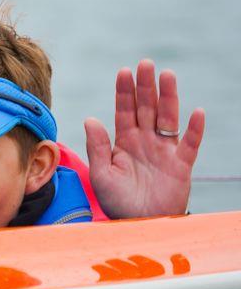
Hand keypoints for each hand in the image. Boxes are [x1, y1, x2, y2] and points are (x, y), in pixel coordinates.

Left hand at [85, 59, 204, 218]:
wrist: (139, 224)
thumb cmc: (117, 201)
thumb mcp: (102, 174)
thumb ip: (98, 146)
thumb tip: (91, 118)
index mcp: (124, 141)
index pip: (124, 110)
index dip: (125, 92)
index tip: (124, 72)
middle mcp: (145, 141)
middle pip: (147, 108)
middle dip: (146, 86)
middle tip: (145, 64)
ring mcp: (164, 151)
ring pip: (168, 118)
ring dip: (169, 98)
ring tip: (168, 75)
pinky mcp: (181, 165)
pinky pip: (190, 144)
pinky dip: (195, 129)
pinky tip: (197, 113)